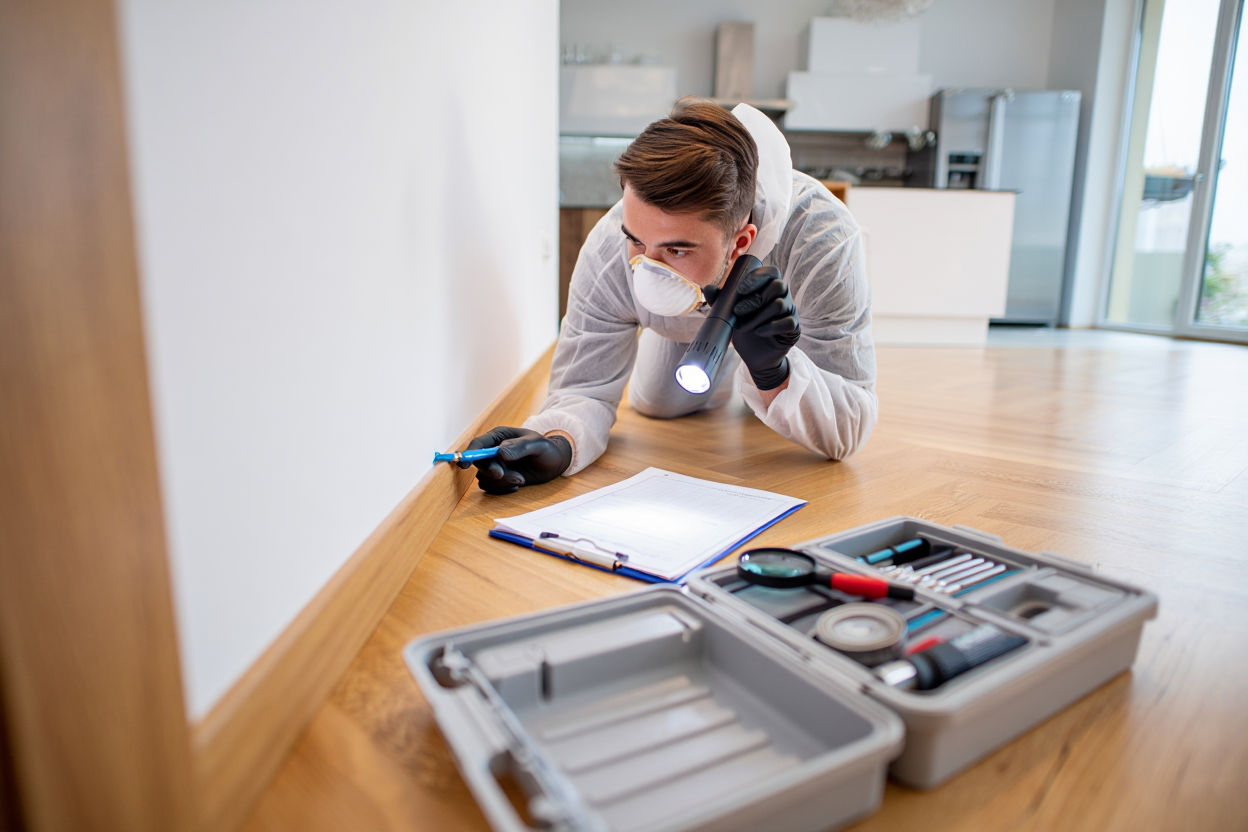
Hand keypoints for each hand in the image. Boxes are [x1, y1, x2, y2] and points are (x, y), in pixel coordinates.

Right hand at [459, 426, 572, 494]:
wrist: (554, 463)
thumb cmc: (546, 449)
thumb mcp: (537, 444)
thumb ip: (519, 447)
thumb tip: (500, 453)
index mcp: (499, 437)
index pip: (478, 444)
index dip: (469, 454)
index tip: (465, 465)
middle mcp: (493, 451)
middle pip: (479, 463)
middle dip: (492, 472)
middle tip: (510, 476)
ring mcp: (496, 466)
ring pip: (485, 478)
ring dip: (502, 482)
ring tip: (521, 479)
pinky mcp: (500, 480)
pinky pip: (491, 488)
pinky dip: (502, 489)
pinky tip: (517, 485)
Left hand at [729, 266, 799, 389]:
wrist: (755, 356)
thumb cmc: (745, 328)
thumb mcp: (730, 314)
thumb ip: (721, 300)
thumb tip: (708, 288)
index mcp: (768, 287)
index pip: (771, 272)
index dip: (758, 276)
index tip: (741, 288)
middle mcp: (783, 296)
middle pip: (777, 286)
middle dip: (755, 298)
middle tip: (737, 311)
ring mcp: (790, 311)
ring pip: (780, 305)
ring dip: (758, 315)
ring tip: (742, 326)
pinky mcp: (793, 328)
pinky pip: (787, 322)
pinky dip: (771, 327)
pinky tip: (758, 332)